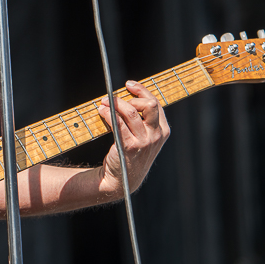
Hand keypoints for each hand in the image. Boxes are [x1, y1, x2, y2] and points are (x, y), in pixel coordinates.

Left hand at [97, 80, 170, 196]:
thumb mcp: (144, 136)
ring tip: (104, 102)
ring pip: (131, 112)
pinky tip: (101, 111)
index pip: (156, 103)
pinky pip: (118, 123)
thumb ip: (142, 118)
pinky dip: (108, 113)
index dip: (141, 91)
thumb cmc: (131, 153)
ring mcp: (144, 142)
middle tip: (114, 98)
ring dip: (115, 103)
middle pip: (149, 105)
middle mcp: (156, 136)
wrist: (123, 179)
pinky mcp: (129, 146)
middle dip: (131, 97)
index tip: (128, 84)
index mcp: (163, 130)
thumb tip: (126, 94)